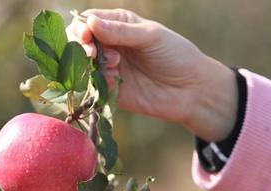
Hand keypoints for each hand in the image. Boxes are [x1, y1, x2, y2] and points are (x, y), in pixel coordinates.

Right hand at [67, 9, 237, 140]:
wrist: (191, 90)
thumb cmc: (175, 55)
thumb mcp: (150, 37)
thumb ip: (120, 31)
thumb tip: (90, 23)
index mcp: (119, 25)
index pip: (89, 21)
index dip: (82, 27)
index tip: (86, 35)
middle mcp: (110, 45)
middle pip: (80, 42)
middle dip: (82, 46)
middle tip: (93, 52)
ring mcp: (109, 68)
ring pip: (83, 65)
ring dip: (91, 64)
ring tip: (114, 64)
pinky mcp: (111, 90)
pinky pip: (94, 85)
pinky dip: (98, 81)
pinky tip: (114, 80)